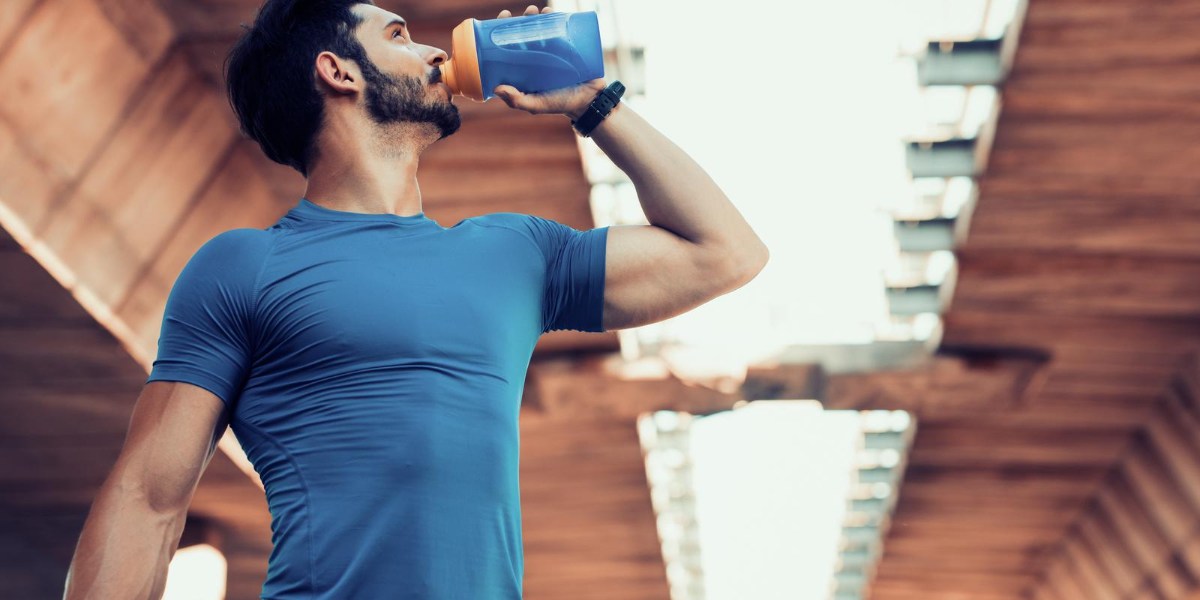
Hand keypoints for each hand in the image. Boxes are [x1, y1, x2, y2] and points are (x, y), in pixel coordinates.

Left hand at [492, 5, 606, 119]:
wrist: (589, 101)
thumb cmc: (559, 104)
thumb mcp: (537, 105)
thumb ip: (518, 101)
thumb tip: (497, 88)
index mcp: (523, 69)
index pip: (509, 46)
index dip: (503, 30)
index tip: (504, 17)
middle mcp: (535, 57)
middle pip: (525, 33)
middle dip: (524, 19)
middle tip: (528, 12)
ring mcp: (551, 51)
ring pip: (542, 29)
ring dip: (539, 16)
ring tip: (542, 11)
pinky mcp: (567, 48)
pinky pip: (560, 30)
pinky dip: (556, 18)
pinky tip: (552, 12)